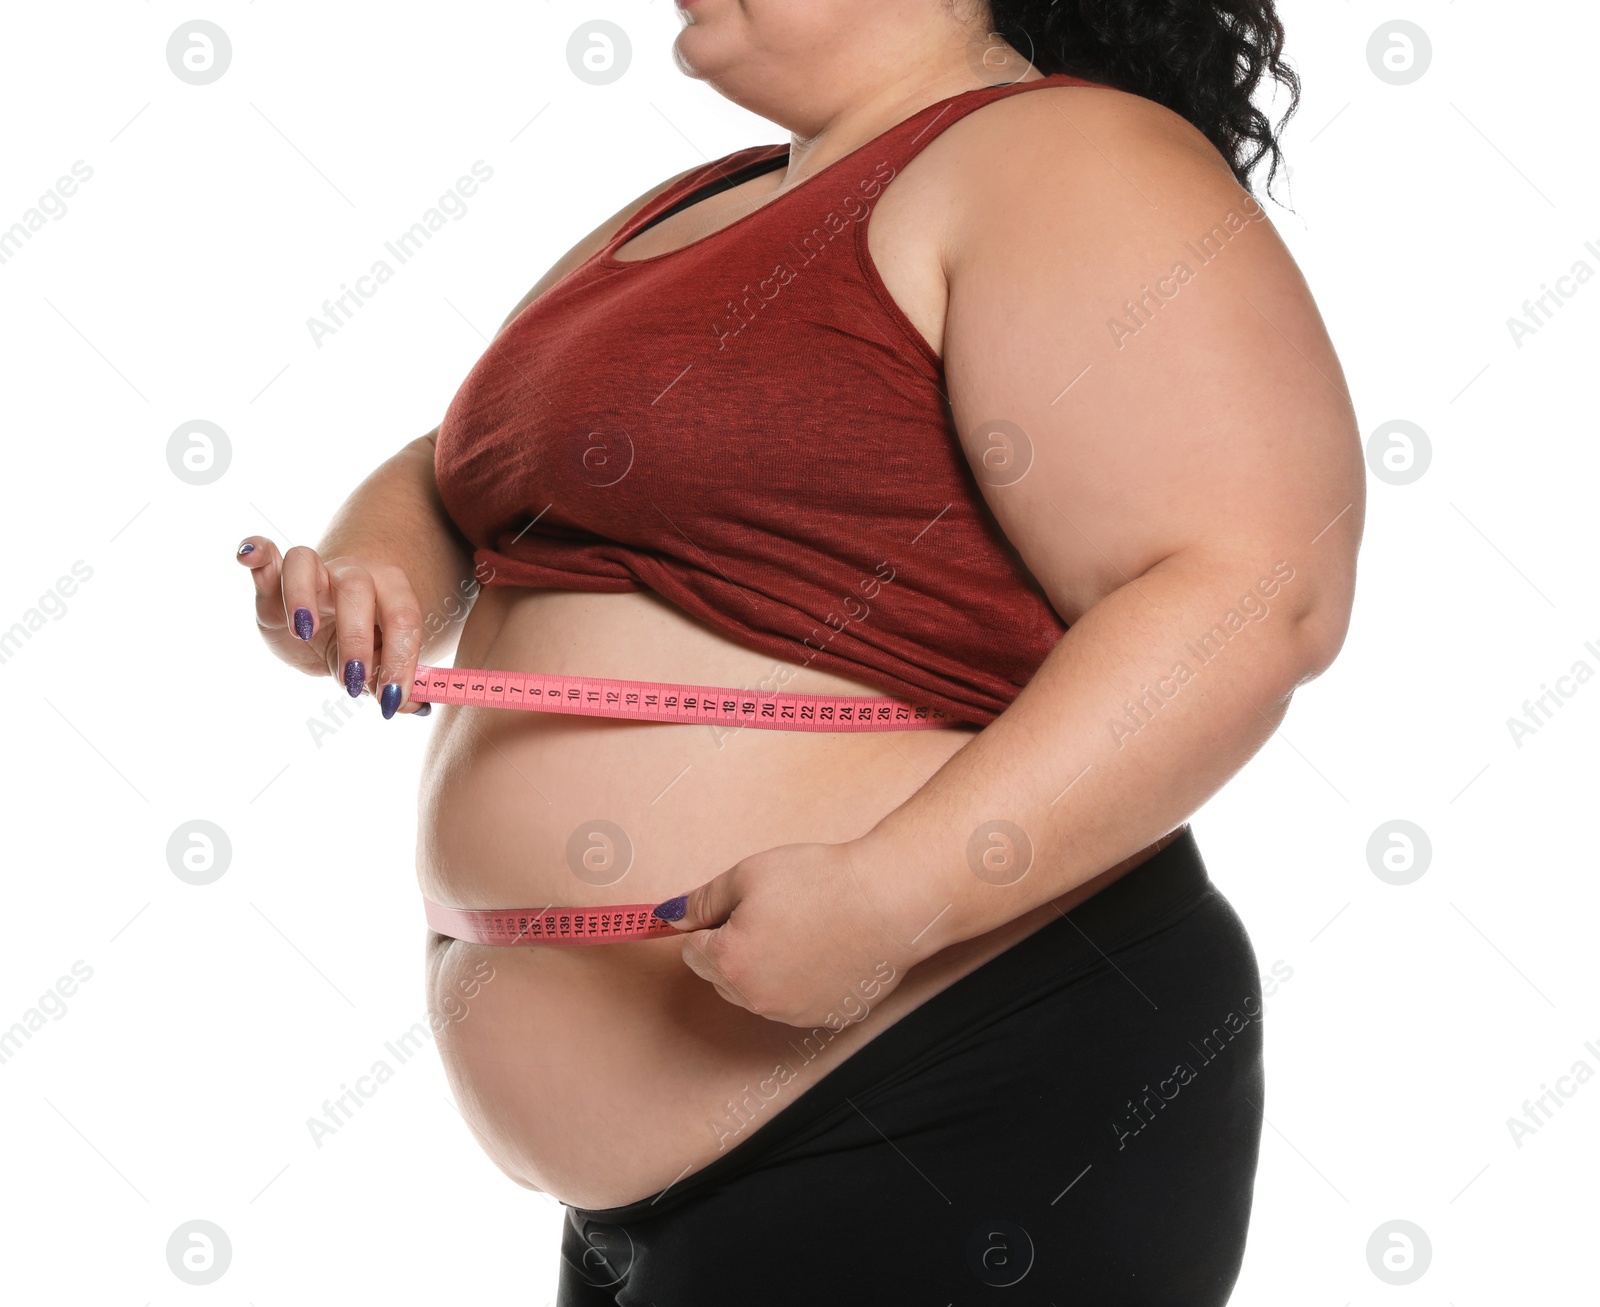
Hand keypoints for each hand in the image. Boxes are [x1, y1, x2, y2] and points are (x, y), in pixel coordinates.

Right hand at [235, 536, 428, 717]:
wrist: (323, 631)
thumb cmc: (357, 646)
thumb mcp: (374, 668)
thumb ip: (391, 683)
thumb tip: (416, 707)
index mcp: (389, 593)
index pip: (404, 618)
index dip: (402, 659)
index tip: (392, 699)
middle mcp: (352, 574)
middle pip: (357, 589)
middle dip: (356, 639)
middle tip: (351, 682)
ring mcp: (312, 572)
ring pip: (305, 563)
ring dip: (301, 596)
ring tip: (303, 632)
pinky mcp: (274, 580)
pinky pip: (266, 555)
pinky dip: (257, 550)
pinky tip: (248, 556)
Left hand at [653, 841, 922, 1027]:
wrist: (889, 901)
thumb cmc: (820, 882)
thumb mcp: (749, 874)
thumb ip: (702, 900)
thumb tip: (670, 917)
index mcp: (729, 963)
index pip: (693, 951)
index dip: (712, 924)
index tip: (735, 907)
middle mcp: (756, 999)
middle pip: (722, 976)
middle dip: (735, 946)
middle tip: (773, 910)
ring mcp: (793, 1014)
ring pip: (759, 991)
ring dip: (767, 966)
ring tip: (803, 926)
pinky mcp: (826, 1017)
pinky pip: (796, 1000)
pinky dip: (801, 980)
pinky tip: (825, 948)